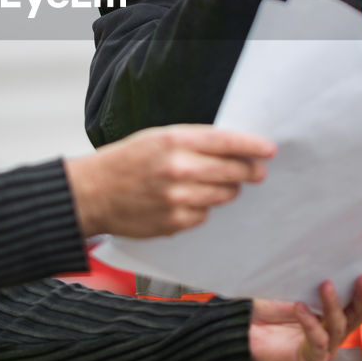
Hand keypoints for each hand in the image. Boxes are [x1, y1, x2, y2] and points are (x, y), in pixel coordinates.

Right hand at [65, 125, 275, 237]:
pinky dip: (202, 208)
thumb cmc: (126, 161)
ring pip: (223, 195)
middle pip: (233, 171)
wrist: (92, 193)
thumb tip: (233, 148)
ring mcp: (177, 198)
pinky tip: (187, 201)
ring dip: (226, 190)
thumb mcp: (157, 138)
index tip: (269, 150)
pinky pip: (205, 215)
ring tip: (212, 184)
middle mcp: (178, 168)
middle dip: (249, 171)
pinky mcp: (174, 223)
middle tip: (256, 172)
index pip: (226, 141)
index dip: (253, 145)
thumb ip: (193, 141)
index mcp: (174, 140)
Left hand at [249, 272, 361, 360]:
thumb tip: (320, 245)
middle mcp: (334, 330)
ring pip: (338, 325)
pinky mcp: (310, 359)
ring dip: (333, 304)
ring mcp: (324, 347)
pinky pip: (316, 341)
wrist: (243, 336)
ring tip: (325, 283)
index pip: (360, 297)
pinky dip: (309, 322)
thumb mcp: (289, 286)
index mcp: (335, 312)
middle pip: (359, 313)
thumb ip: (307, 274)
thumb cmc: (266, 310)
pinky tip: (299, 307)